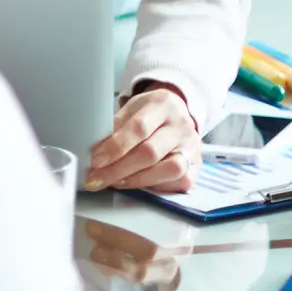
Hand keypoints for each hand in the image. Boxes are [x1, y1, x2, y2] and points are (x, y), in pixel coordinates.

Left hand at [84, 84, 201, 193]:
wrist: (175, 113)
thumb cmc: (147, 113)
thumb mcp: (128, 110)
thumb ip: (113, 129)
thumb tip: (93, 153)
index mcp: (162, 105)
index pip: (138, 128)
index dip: (115, 147)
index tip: (95, 161)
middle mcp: (181, 125)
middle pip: (151, 152)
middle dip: (118, 169)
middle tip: (96, 178)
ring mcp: (193, 146)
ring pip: (170, 169)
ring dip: (137, 180)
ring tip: (115, 182)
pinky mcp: (197, 164)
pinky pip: (181, 181)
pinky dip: (157, 186)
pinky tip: (139, 184)